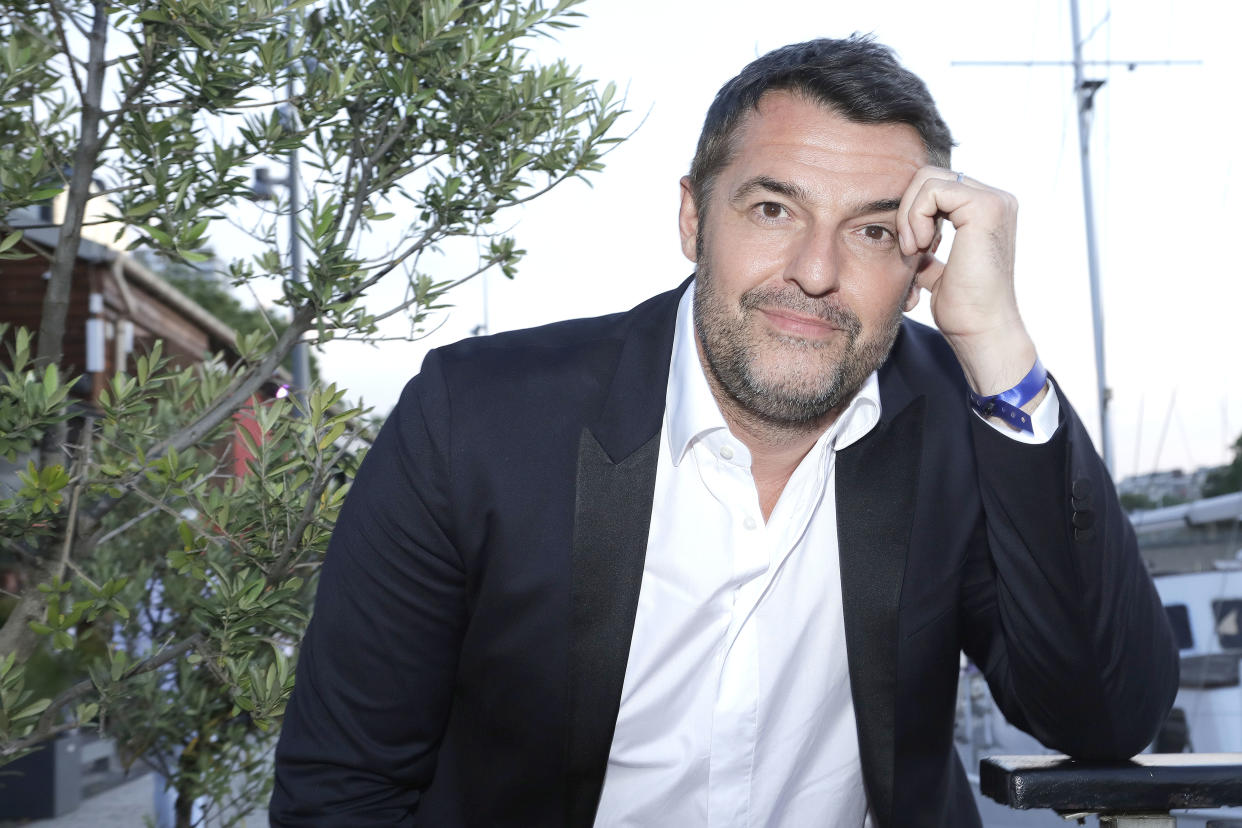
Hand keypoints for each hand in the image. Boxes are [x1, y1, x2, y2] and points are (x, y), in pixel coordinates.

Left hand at [896, 167, 1038, 397]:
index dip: (913, 213)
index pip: (934, 185)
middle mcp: (996, 199)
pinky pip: (931, 190)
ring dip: (909, 215)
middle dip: (908, 210)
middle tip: (909, 248)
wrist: (980, 331)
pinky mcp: (985, 208)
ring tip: (914, 250)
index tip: (913, 249)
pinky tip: (920, 247)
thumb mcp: (936, 270)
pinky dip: (915, 217)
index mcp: (986, 210)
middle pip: (928, 175)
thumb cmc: (961, 308)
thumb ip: (926, 248)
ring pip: (926, 178)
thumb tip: (904, 238)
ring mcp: (994, 200)